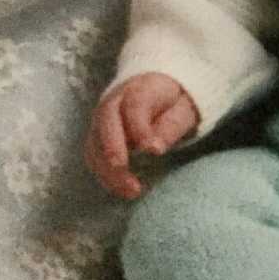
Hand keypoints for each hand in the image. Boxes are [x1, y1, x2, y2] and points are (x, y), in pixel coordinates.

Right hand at [85, 73, 197, 199]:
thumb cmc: (174, 102)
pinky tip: (123, 190)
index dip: (141, 128)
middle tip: (124, 170)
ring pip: (95, 142)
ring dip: (108, 169)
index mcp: (140, 88)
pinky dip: (105, 175)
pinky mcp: (97, 137)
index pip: (135, 105)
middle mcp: (115, 101)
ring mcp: (102, 119)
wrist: (157, 91)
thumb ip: (172, 125)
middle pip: (106, 121)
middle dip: (113, 148)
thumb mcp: (184, 109)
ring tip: (132, 191)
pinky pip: (94, 157)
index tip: (153, 150)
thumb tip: (155, 148)